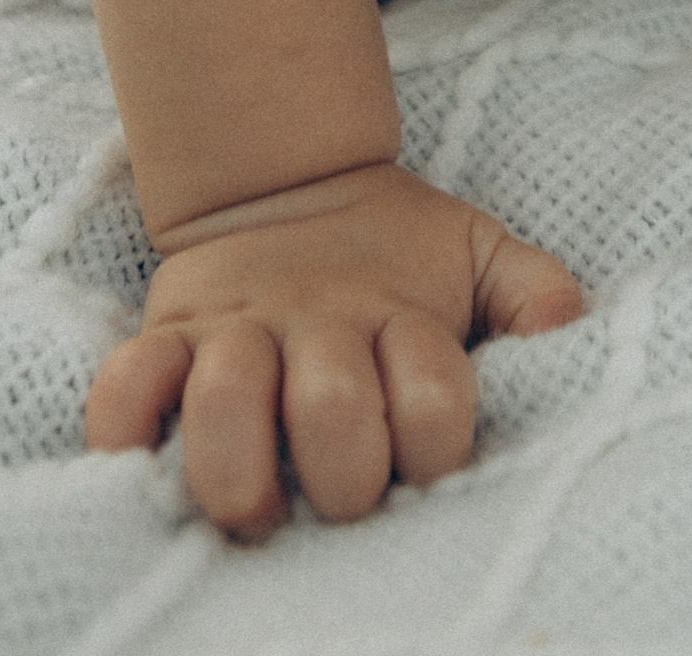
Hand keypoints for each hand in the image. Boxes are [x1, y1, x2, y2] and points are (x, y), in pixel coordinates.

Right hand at [87, 162, 584, 538]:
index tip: (425, 470)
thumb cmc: (396, 254)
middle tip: (342, 500)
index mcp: (399, 311)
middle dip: (344, 474)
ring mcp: (235, 328)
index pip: (435, 394)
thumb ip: (531, 291)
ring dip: (238, 469)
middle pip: (333, 408)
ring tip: (256, 510)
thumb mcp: (476, 254)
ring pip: (226, 398)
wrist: (290, 181)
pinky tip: (144, 465)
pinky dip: (123, 428)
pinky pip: (126, 384)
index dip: (436, 445)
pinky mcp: (167, 333)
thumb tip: (569, 332)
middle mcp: (317, 322)